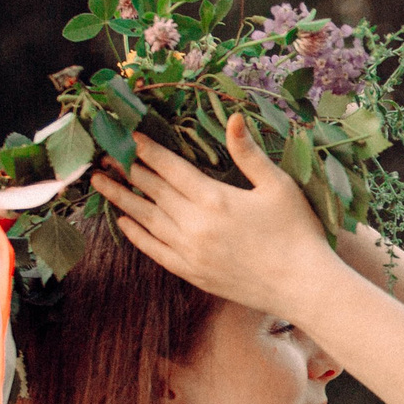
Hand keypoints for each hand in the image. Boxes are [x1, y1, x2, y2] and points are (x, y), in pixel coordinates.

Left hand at [93, 114, 342, 316]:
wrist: (303, 286)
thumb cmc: (298, 231)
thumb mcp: (278, 185)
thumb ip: (249, 153)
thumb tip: (232, 117)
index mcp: (215, 198)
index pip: (170, 168)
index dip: (148, 150)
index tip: (129, 135)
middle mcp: (195, 225)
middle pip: (152, 191)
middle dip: (127, 169)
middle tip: (104, 154)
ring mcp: (191, 252)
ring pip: (146, 220)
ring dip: (121, 199)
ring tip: (100, 182)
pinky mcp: (193, 273)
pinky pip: (154, 251)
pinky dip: (136, 235)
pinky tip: (123, 222)